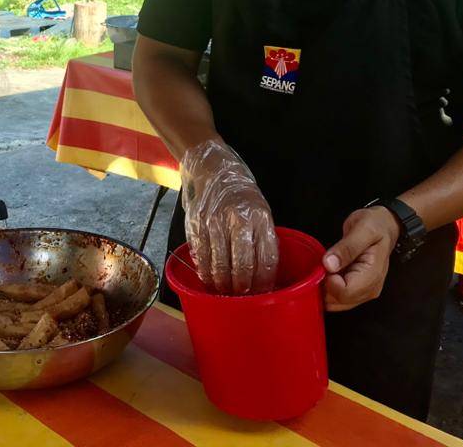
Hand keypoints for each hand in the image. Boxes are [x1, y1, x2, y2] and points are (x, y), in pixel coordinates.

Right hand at [181, 140, 278, 294]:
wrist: (210, 165)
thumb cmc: (239, 189)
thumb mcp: (259, 206)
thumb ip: (261, 234)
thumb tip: (262, 268)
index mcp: (260, 216)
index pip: (266, 257)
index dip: (265, 280)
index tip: (264, 292)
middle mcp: (238, 219)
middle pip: (243, 265)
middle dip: (243, 287)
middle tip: (243, 297)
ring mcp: (215, 222)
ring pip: (220, 264)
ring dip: (223, 284)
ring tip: (225, 293)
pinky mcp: (196, 224)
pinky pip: (201, 255)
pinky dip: (205, 270)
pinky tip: (208, 278)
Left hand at [323, 206, 399, 311]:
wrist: (384, 225)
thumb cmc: (375, 225)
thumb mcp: (361, 229)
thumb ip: (346, 248)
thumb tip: (329, 264)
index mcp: (373, 274)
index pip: (345, 293)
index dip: (328, 281)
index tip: (324, 264)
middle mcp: (370, 288)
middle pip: (339, 301)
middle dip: (324, 286)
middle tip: (322, 264)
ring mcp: (364, 291)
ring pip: (337, 303)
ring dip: (325, 288)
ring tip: (325, 267)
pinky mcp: (357, 289)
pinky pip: (337, 297)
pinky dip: (328, 288)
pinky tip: (326, 273)